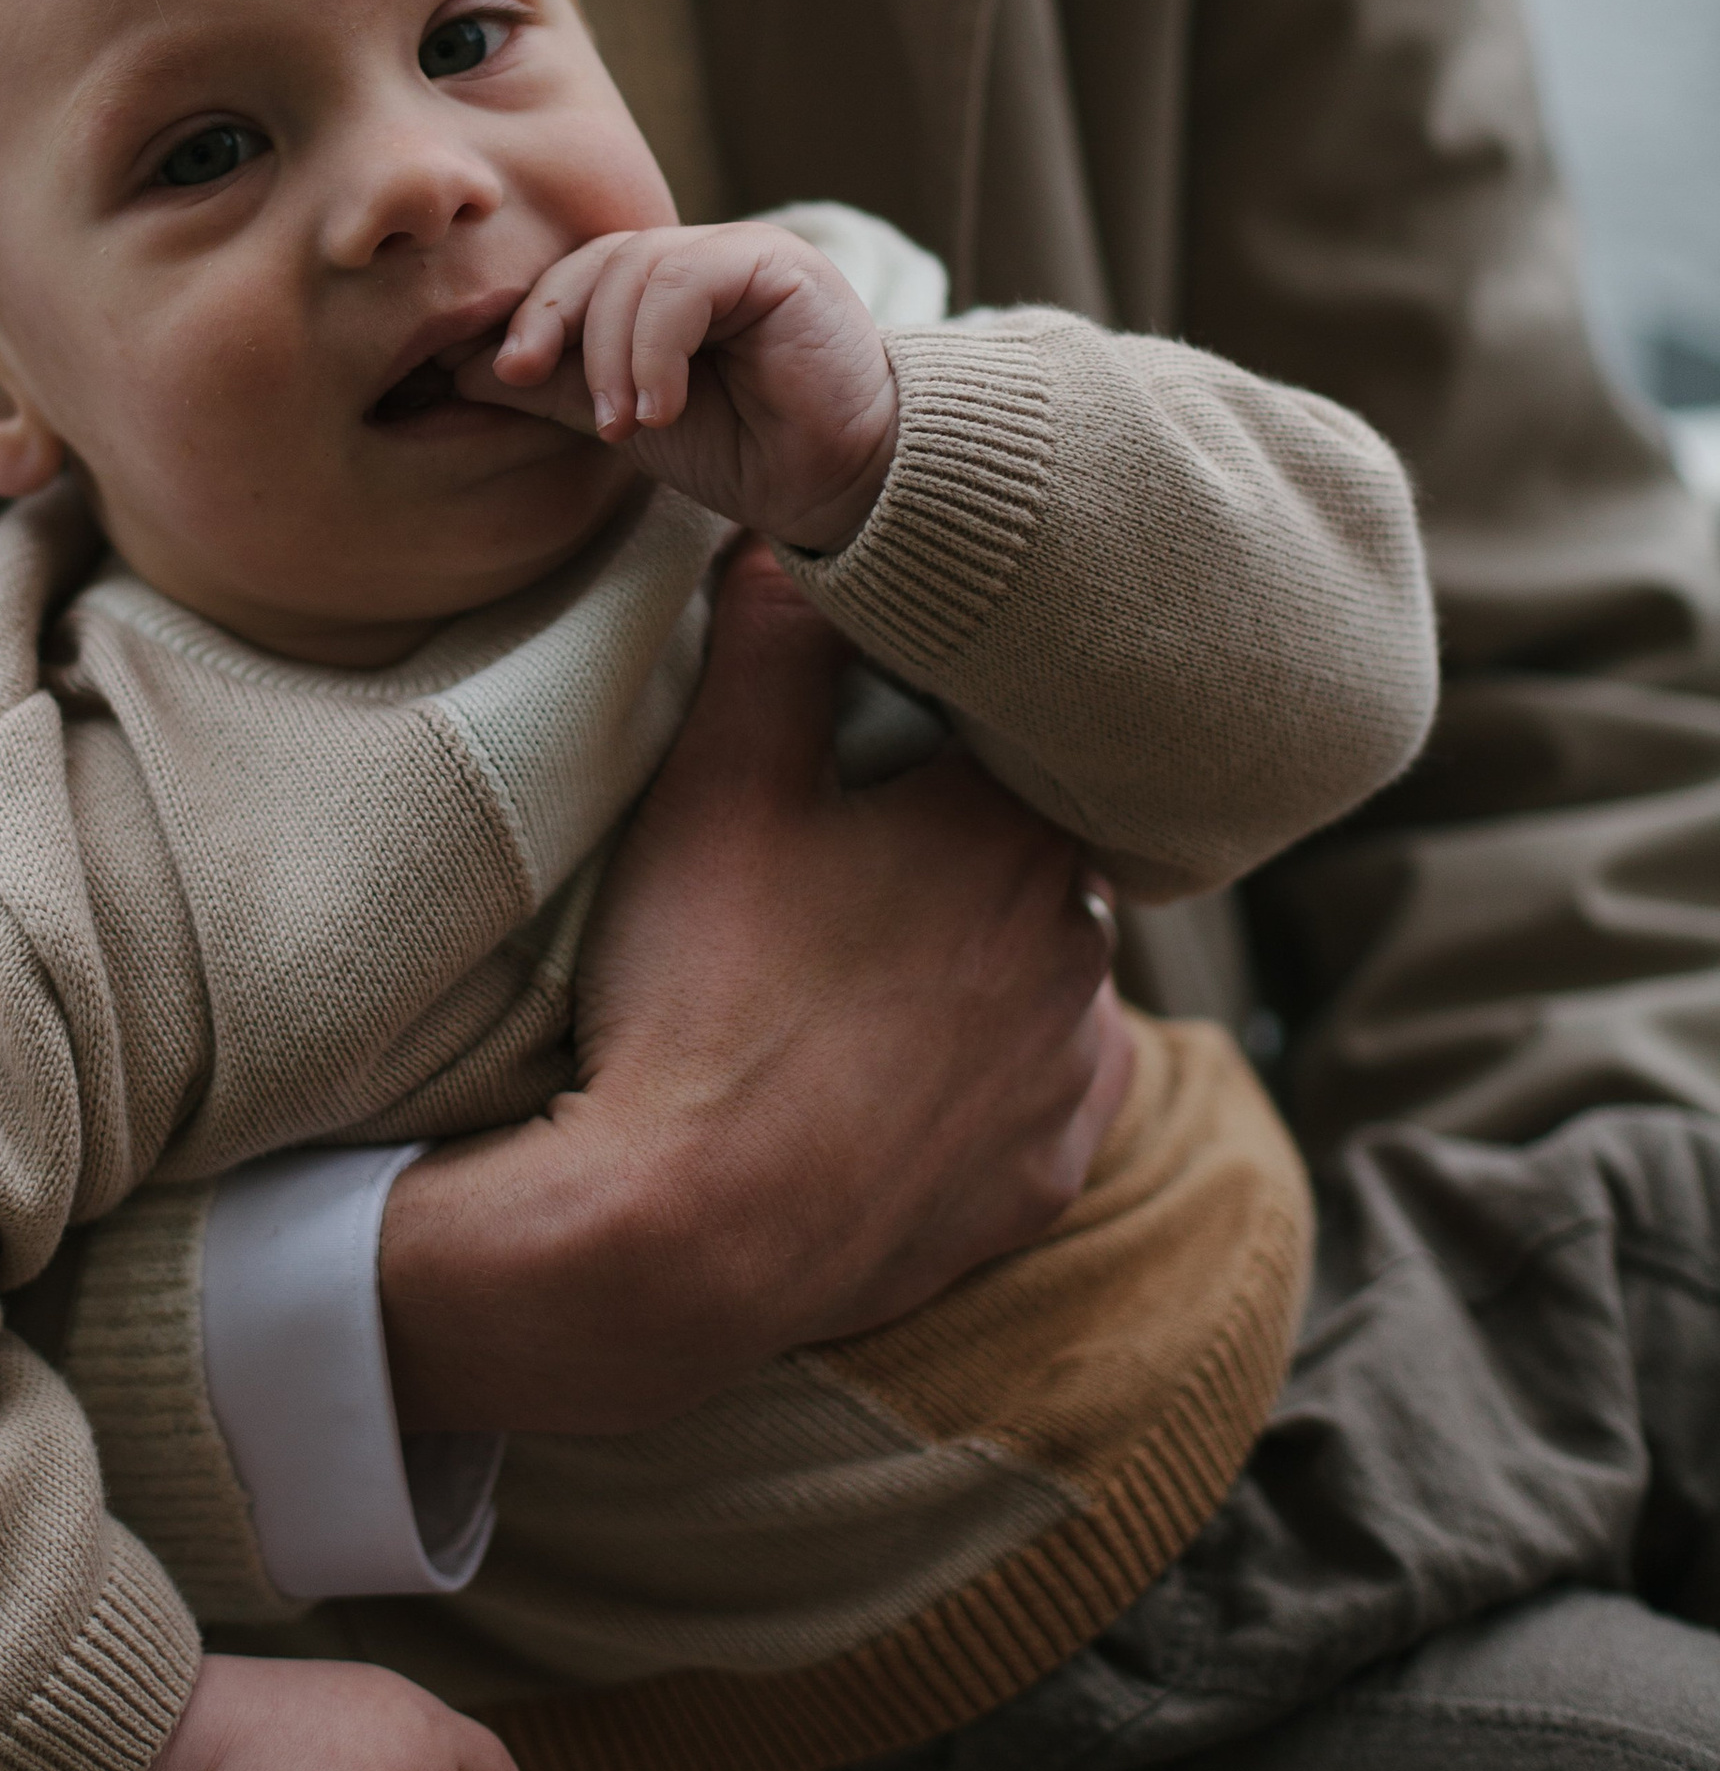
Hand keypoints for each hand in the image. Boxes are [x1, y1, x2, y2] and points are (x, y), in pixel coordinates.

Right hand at [381, 543, 1127, 1435]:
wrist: (684, 1233)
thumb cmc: (704, 986)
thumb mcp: (718, 781)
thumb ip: (772, 640)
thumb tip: (789, 536)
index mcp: (1023, 827)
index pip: (1011, 730)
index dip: (937, 723)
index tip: (868, 737)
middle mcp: (1085, 945)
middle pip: (1037, 847)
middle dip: (961, 836)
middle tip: (850, 846)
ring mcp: (1069, 1074)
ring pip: (1051, 968)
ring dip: (985, 951)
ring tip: (863, 963)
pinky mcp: (1043, 1180)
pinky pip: (1044, 1091)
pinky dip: (992, 1070)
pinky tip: (904, 1064)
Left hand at [462, 222, 899, 551]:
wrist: (841, 484)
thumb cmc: (745, 452)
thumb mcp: (627, 419)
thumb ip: (556, 388)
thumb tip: (457, 369)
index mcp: (659, 289)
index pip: (575, 275)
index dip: (528, 315)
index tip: (496, 372)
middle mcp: (697, 259)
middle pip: (596, 259)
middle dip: (551, 320)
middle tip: (529, 382)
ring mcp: (739, 254)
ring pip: (636, 266)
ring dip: (611, 352)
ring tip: (624, 425)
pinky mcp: (777, 265)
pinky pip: (687, 281)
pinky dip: (657, 347)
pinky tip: (660, 408)